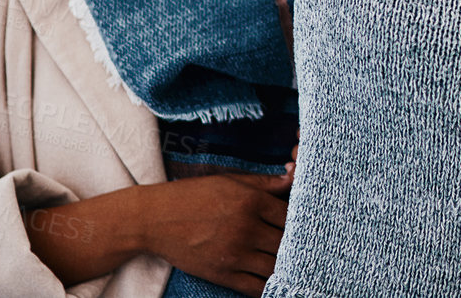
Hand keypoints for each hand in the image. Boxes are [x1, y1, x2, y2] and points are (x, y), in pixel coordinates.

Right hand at [133, 169, 292, 296]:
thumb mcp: (230, 180)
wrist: (154, 219)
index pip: (291, 215)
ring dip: (287, 266)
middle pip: (287, 242)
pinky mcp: (223, 274)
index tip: (306, 224)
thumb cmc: (194, 196)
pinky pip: (256, 287)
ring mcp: (234, 253)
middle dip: (297, 244)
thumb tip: (295, 173)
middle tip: (306, 245)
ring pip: (276, 266)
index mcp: (251, 201)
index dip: (302, 221)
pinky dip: (270, 285)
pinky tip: (277, 280)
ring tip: (295, 263)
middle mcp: (246, 227)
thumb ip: (265, 182)